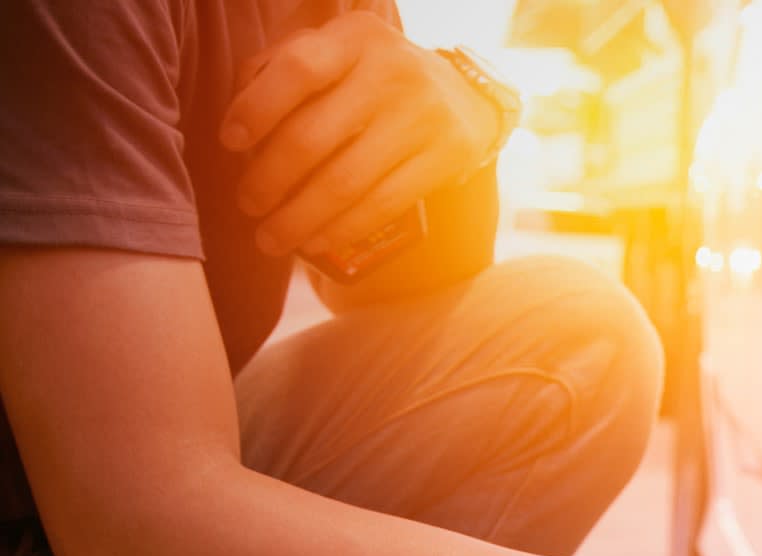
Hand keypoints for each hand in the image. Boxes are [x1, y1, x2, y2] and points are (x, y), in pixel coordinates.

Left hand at [222, 12, 500, 258]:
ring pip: (345, 181)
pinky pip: (384, 204)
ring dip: (299, 219)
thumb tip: (239, 124)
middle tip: (247, 204)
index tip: (230, 141)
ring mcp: (425, 116)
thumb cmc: (370, 78)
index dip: (256, 108)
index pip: (298, 69)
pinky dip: (342, 229)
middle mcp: (394, 71)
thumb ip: (278, 72)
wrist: (461, 95)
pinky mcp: (448, 155)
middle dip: (268, 180)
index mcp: (355, 38)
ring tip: (270, 239)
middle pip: (313, 136)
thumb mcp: (331, 53)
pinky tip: (315, 241)